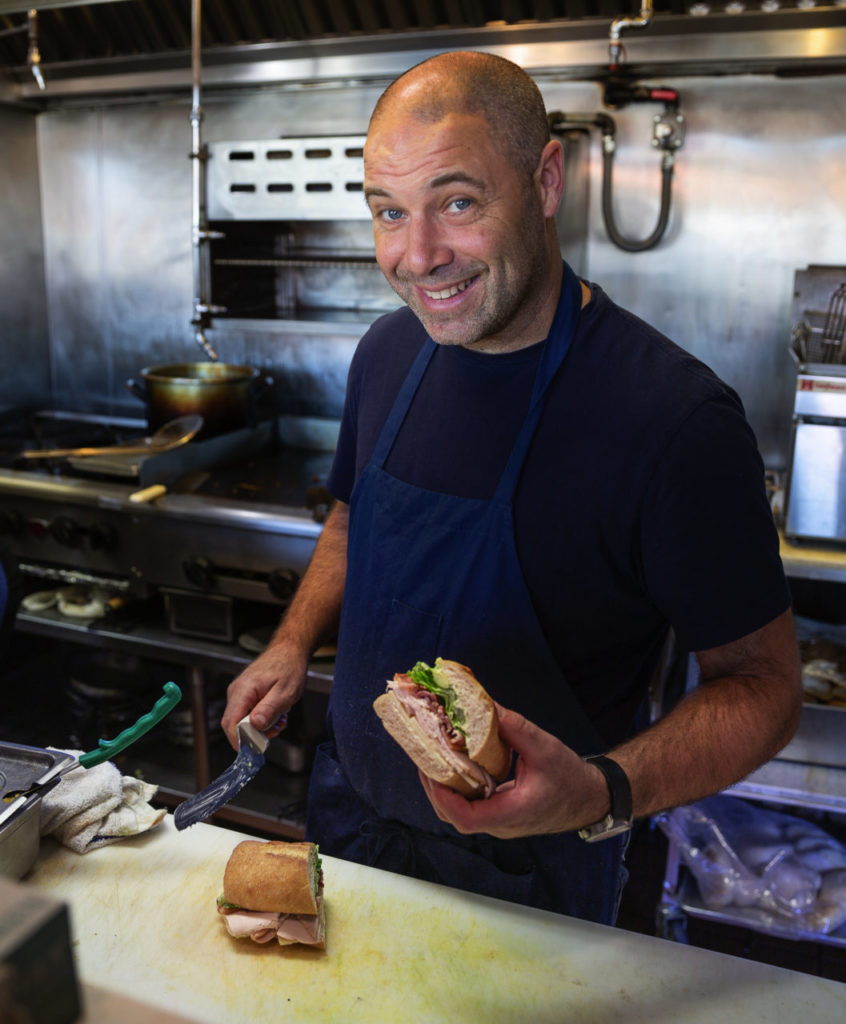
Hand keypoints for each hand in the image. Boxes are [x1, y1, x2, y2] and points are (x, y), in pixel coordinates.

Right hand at [221, 641, 307, 749]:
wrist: (289, 651)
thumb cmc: (288, 668)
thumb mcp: (285, 692)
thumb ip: (269, 709)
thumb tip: (254, 726)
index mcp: (243, 690)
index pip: (230, 723)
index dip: (240, 740)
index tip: (255, 747)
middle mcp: (236, 692)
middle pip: (235, 725)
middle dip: (254, 734)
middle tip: (275, 730)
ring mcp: (239, 693)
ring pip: (243, 721)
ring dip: (261, 727)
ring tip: (280, 720)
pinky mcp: (245, 695)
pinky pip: (248, 714)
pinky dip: (262, 719)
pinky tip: (276, 714)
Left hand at [418, 705, 609, 838]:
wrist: (589, 797)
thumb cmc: (569, 777)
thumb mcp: (543, 746)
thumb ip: (513, 727)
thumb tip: (485, 704)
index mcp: (513, 812)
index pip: (468, 819)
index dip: (445, 798)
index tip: (431, 772)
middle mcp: (502, 824)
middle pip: (456, 817)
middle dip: (435, 789)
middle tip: (424, 758)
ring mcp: (499, 823)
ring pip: (460, 815)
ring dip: (443, 789)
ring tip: (433, 759)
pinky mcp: (499, 816)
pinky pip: (470, 808)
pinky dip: (456, 789)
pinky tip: (453, 765)